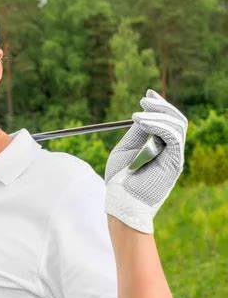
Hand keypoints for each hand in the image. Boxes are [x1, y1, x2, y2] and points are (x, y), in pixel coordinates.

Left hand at [104, 89, 187, 233]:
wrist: (122, 202)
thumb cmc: (119, 179)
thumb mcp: (126, 149)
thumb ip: (137, 133)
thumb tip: (144, 113)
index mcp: (159, 147)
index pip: (167, 121)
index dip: (159, 106)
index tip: (146, 95)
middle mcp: (169, 151)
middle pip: (176, 120)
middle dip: (162, 106)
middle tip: (144, 99)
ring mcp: (174, 157)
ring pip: (177, 126)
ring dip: (158, 114)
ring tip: (138, 113)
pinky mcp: (174, 163)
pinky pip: (173, 137)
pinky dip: (158, 125)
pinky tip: (141, 122)